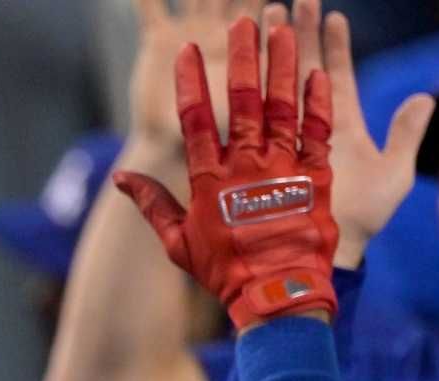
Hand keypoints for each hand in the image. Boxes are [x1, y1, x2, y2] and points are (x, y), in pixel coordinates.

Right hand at [114, 18, 339, 329]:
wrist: (276, 295)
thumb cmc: (223, 272)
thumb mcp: (178, 242)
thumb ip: (152, 204)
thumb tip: (120, 177)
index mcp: (210, 180)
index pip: (196, 119)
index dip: (191, 82)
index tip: (188, 50)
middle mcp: (246, 166)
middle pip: (243, 100)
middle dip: (243, 57)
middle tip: (244, 23)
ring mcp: (283, 169)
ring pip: (283, 106)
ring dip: (283, 65)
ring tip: (284, 29)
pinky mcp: (316, 178)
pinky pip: (318, 132)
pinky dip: (318, 102)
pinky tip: (317, 73)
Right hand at [280, 0, 432, 266]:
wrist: (330, 257)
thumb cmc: (361, 219)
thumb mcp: (394, 174)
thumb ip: (407, 134)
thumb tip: (426, 98)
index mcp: (336, 129)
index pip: (335, 77)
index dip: (334, 46)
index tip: (333, 14)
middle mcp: (310, 130)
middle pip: (301, 73)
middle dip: (294, 37)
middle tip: (284, 3)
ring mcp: (287, 143)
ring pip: (279, 88)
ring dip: (274, 53)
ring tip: (267, 16)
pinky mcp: (269, 159)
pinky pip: (262, 120)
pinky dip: (259, 94)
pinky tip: (255, 65)